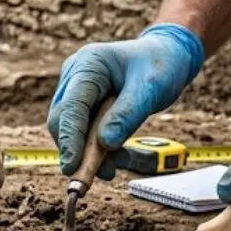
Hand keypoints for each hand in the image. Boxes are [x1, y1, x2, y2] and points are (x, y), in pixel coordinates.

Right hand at [46, 24, 203, 176]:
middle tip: (101, 174)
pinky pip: (84, 131)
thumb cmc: (159, 65)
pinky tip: (118, 157)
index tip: (72, 167)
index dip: (70, 139)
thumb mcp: (150, 89)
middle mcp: (75, 76)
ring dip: (90, 153)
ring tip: (117, 166)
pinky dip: (98, 148)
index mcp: (88, 64)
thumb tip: (105, 143)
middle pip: (63, 121)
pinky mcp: (84, 104)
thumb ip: (127, 115)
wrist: (166, 56)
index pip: (70, 106)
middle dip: (78, 151)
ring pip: (72, 130)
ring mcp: (77, 90)